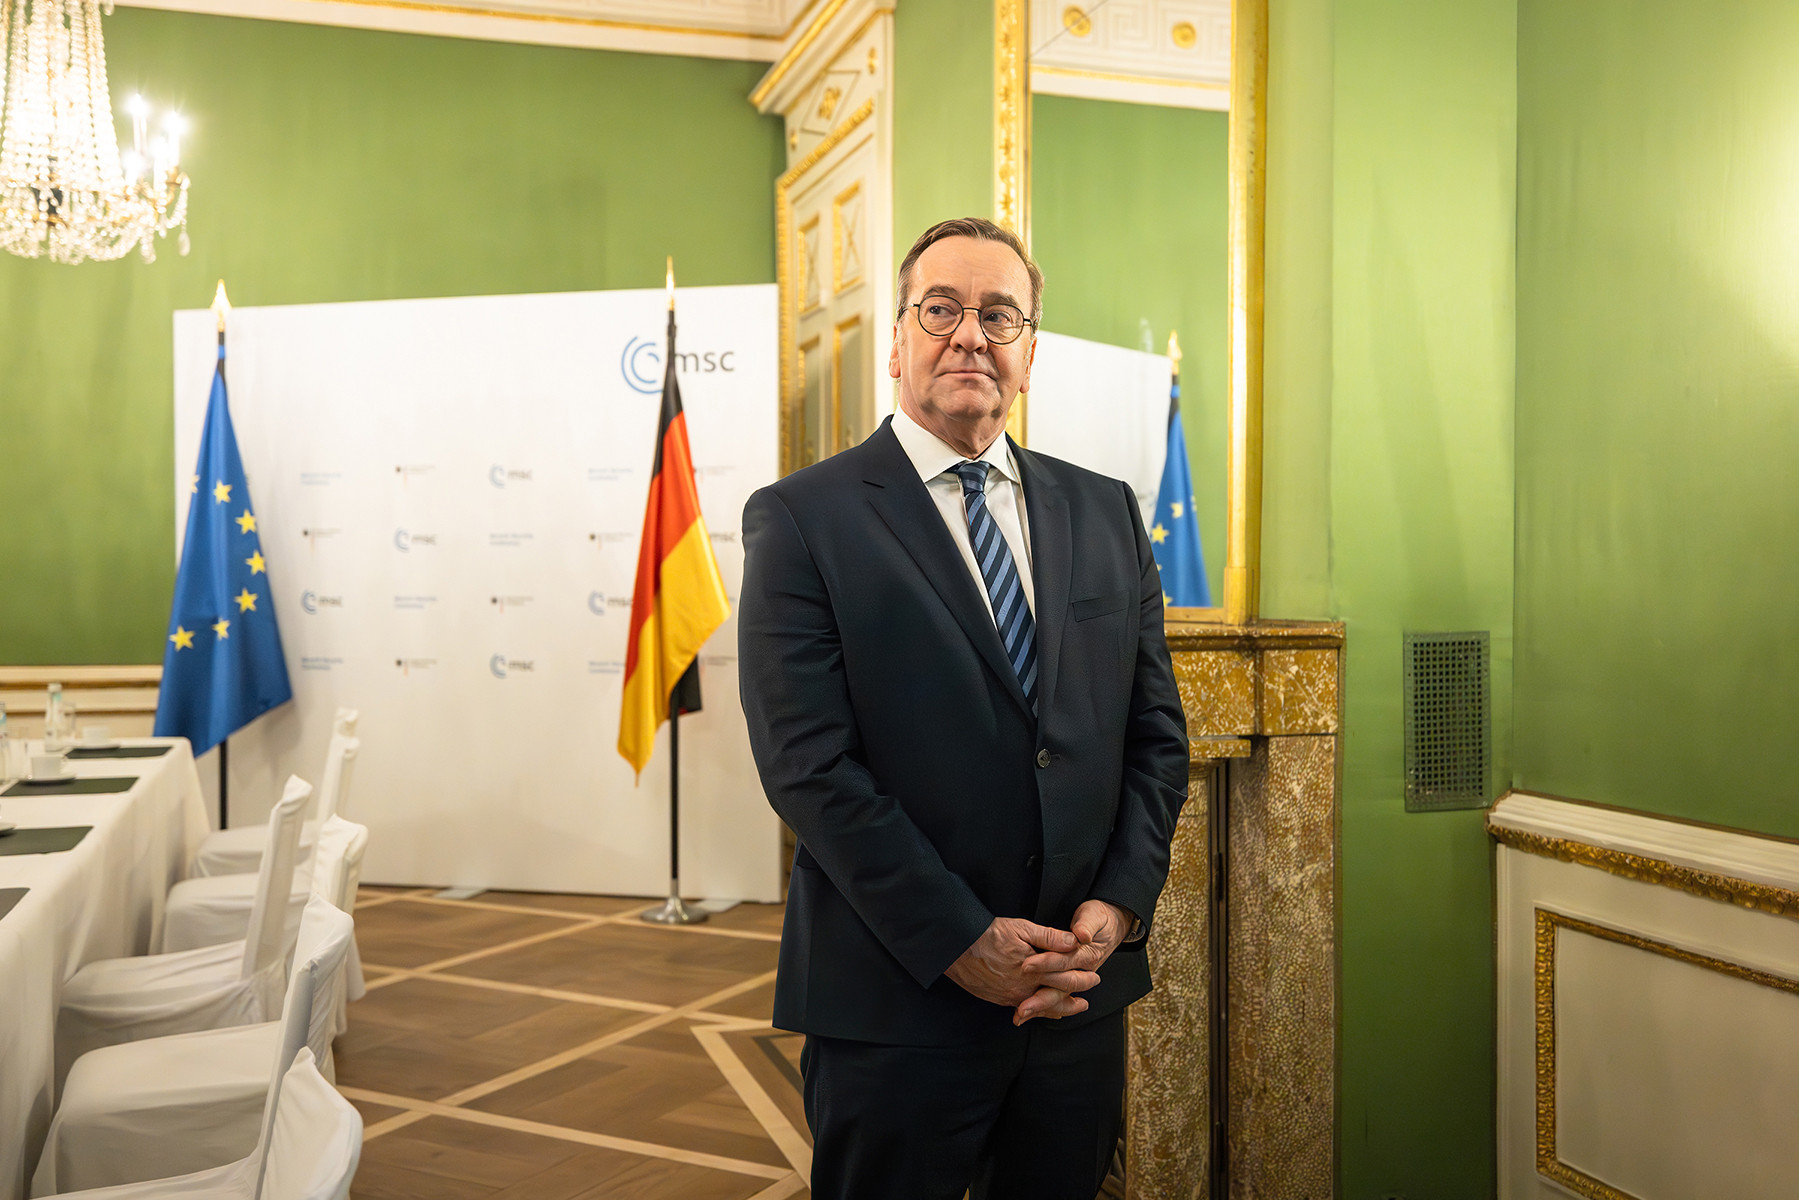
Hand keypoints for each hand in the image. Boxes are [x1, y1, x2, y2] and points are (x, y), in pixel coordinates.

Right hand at [944, 917, 1101, 1008]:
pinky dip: (1039, 1011)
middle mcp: (1025, 988)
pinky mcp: (1000, 999)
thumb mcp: (1021, 928)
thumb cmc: (988, 934)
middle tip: (1090, 992)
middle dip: (1077, 994)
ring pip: (1043, 1008)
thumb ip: (1049, 937)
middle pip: (1058, 995)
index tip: (1095, 974)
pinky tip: (1043, 1009)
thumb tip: (1074, 941)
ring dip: (1061, 1008)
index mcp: (1034, 970)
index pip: (1067, 977)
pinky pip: (1025, 1009)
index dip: (1083, 977)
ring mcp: (1011, 997)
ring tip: (1074, 1007)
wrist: (955, 949)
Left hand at [1012, 901, 1135, 1025]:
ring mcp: (1073, 978)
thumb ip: (1086, 925)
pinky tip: (1026, 1013)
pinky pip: (1054, 998)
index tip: (1026, 965)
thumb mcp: (1093, 916)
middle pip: (1059, 986)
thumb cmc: (1098, 918)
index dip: (1045, 963)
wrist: (1109, 925)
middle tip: (1022, 1006)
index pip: (1063, 961)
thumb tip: (1082, 935)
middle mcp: (1081, 971)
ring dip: (1039, 1007)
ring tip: (1020, 1014)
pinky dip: (1041, 1007)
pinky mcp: (1065, 981)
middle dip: (1040, 997)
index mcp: (1087, 956)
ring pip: (1056, 997)